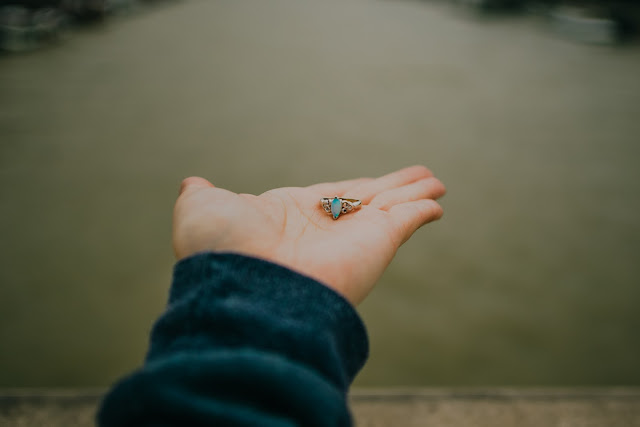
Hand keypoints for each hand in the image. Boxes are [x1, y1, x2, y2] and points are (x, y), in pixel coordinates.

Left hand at [173, 165, 445, 304]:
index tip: (371, 184)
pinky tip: (436, 202)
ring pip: (392, 208)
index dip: (354, 188)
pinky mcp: (376, 244)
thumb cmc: (221, 248)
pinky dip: (421, 210)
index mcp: (290, 217)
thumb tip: (193, 183)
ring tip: (436, 182)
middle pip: (368, 200)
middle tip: (420, 177)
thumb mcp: (202, 209)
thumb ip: (203, 195)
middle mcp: (325, 229)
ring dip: (414, 194)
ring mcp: (353, 237)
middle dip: (393, 189)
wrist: (246, 286)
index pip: (332, 196)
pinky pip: (405, 221)